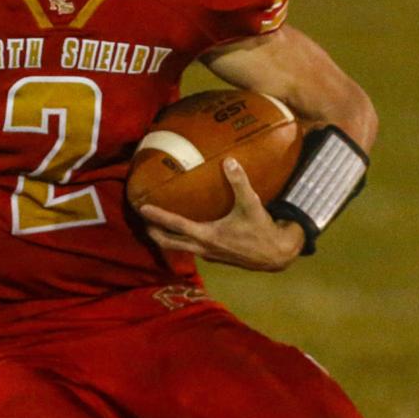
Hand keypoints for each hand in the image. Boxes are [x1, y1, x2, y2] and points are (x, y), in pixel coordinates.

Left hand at [139, 158, 305, 271]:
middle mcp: (203, 248)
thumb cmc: (261, 230)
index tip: (142, 208)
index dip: (157, 216)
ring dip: (165, 237)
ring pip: (178, 248)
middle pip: (168, 242)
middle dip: (153, 231)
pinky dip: (180, 240)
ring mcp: (207, 254)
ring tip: (155, 224)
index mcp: (207, 236)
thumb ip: (239, 182)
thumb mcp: (251, 204)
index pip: (175, 225)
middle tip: (142, 219)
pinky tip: (183, 230)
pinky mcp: (214, 256)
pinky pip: (190, 248)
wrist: (276, 254)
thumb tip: (229, 161)